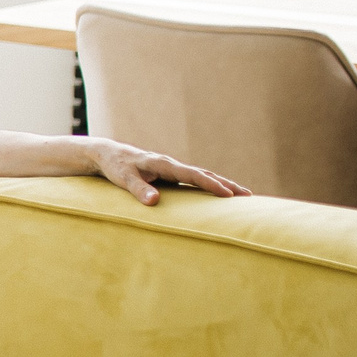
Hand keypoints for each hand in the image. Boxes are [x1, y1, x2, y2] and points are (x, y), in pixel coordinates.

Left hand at [91, 141, 250, 205]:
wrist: (108, 154)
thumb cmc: (115, 167)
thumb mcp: (124, 178)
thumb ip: (139, 189)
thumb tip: (154, 202)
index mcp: (164, 164)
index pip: (193, 175)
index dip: (212, 185)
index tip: (229, 195)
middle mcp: (172, 165)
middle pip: (204, 174)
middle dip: (227, 184)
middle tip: (249, 195)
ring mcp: (172, 169)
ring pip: (202, 176)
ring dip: (222, 184)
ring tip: (242, 195)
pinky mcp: (170, 174)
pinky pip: (194, 180)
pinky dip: (209, 185)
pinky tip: (219, 194)